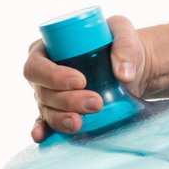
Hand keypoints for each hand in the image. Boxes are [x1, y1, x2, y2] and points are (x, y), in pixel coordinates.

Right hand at [24, 14, 150, 141]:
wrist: (131, 65)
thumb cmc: (117, 42)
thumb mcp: (122, 31)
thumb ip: (124, 45)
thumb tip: (124, 74)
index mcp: (47, 50)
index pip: (38, 65)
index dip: (53, 76)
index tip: (81, 81)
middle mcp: (43, 75)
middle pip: (43, 92)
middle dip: (67, 100)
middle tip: (95, 102)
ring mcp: (50, 96)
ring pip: (47, 111)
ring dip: (62, 118)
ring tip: (81, 123)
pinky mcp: (60, 111)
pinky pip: (47, 123)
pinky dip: (44, 131)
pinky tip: (44, 137)